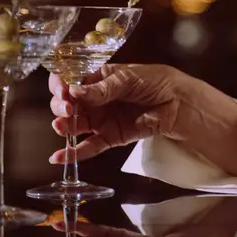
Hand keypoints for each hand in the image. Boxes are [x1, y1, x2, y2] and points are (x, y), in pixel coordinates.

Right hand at [48, 64, 180, 162]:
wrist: (178, 102)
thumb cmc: (154, 82)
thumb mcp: (127, 79)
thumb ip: (102, 89)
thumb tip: (73, 92)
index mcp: (96, 79)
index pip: (69, 81)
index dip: (60, 85)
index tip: (62, 90)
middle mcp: (94, 100)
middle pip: (67, 104)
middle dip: (61, 106)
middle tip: (67, 109)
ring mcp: (101, 119)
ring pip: (74, 125)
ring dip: (64, 126)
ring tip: (61, 126)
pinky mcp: (111, 137)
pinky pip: (90, 146)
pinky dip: (75, 152)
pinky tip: (59, 157)